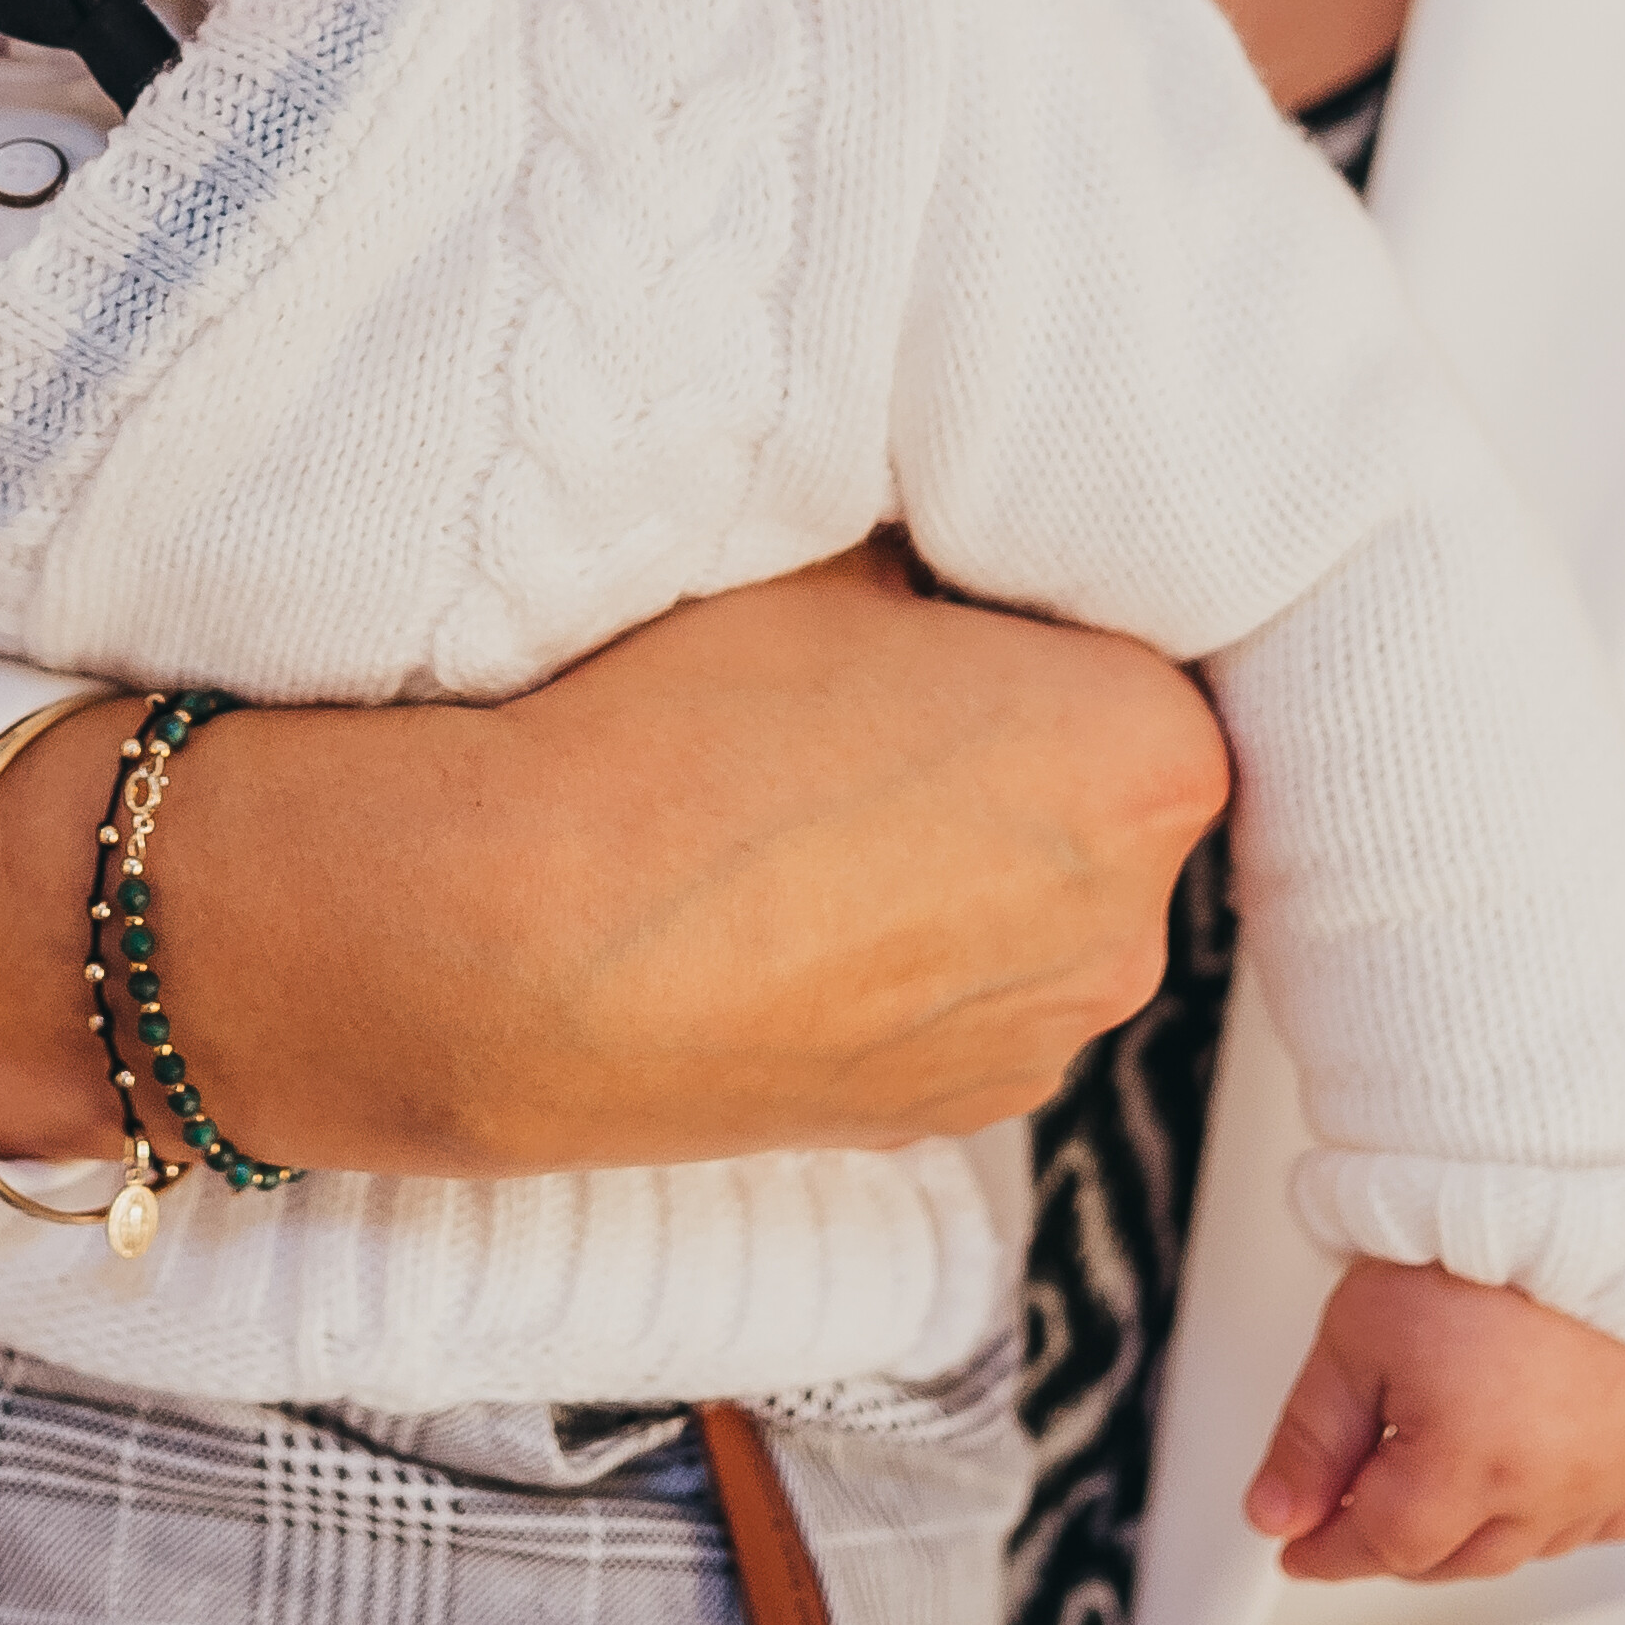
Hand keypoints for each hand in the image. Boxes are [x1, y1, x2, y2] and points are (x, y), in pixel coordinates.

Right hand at [0, 540, 1230, 1180]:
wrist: (480, 945)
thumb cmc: (641, 720)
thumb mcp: (811, 537)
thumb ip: (925, 522)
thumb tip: (943, 503)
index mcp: (1144, 746)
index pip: (1135, 622)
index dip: (1015, 584)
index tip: (914, 570)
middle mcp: (1129, 918)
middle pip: (1097, 761)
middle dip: (1003, 706)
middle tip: (849, 664)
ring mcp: (1033, 1038)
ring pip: (1027, 879)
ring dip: (949, 828)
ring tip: (783, 782)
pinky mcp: (936, 1121)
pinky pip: (952, 979)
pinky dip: (885, 932)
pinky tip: (762, 885)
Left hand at [1245, 1255, 1624, 1583]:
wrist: (1573, 1196)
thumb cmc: (1472, 1248)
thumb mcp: (1356, 1336)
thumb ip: (1310, 1439)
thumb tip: (1278, 1514)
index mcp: (1469, 1465)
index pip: (1385, 1547)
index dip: (1329, 1549)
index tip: (1300, 1547)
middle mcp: (1548, 1489)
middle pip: (1451, 1559)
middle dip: (1394, 1538)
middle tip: (1354, 1500)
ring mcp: (1608, 1479)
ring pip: (1521, 1549)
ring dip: (1471, 1529)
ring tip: (1437, 1469)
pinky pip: (1599, 1524)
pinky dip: (1554, 1515)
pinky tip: (1523, 1475)